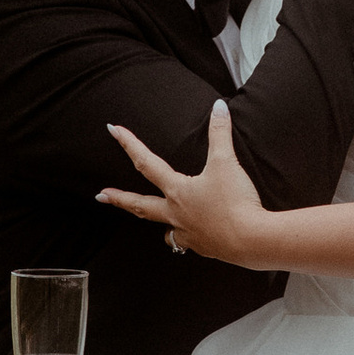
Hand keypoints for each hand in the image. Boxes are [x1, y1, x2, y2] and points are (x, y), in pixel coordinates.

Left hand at [100, 103, 275, 266]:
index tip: (113, 131)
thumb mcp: (227, 163)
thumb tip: (219, 107)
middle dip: (119, 199)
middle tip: (101, 196)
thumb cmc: (236, 202)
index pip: (146, 163)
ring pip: (166, 230)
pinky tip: (195, 234)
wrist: (251, 240)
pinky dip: (188, 237)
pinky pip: (189, 242)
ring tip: (159, 222)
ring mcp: (189, 233)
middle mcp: (176, 213)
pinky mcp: (205, 246)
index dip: (129, 144)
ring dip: (160, 223)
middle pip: (141, 205)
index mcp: (178, 191)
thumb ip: (220, 133)